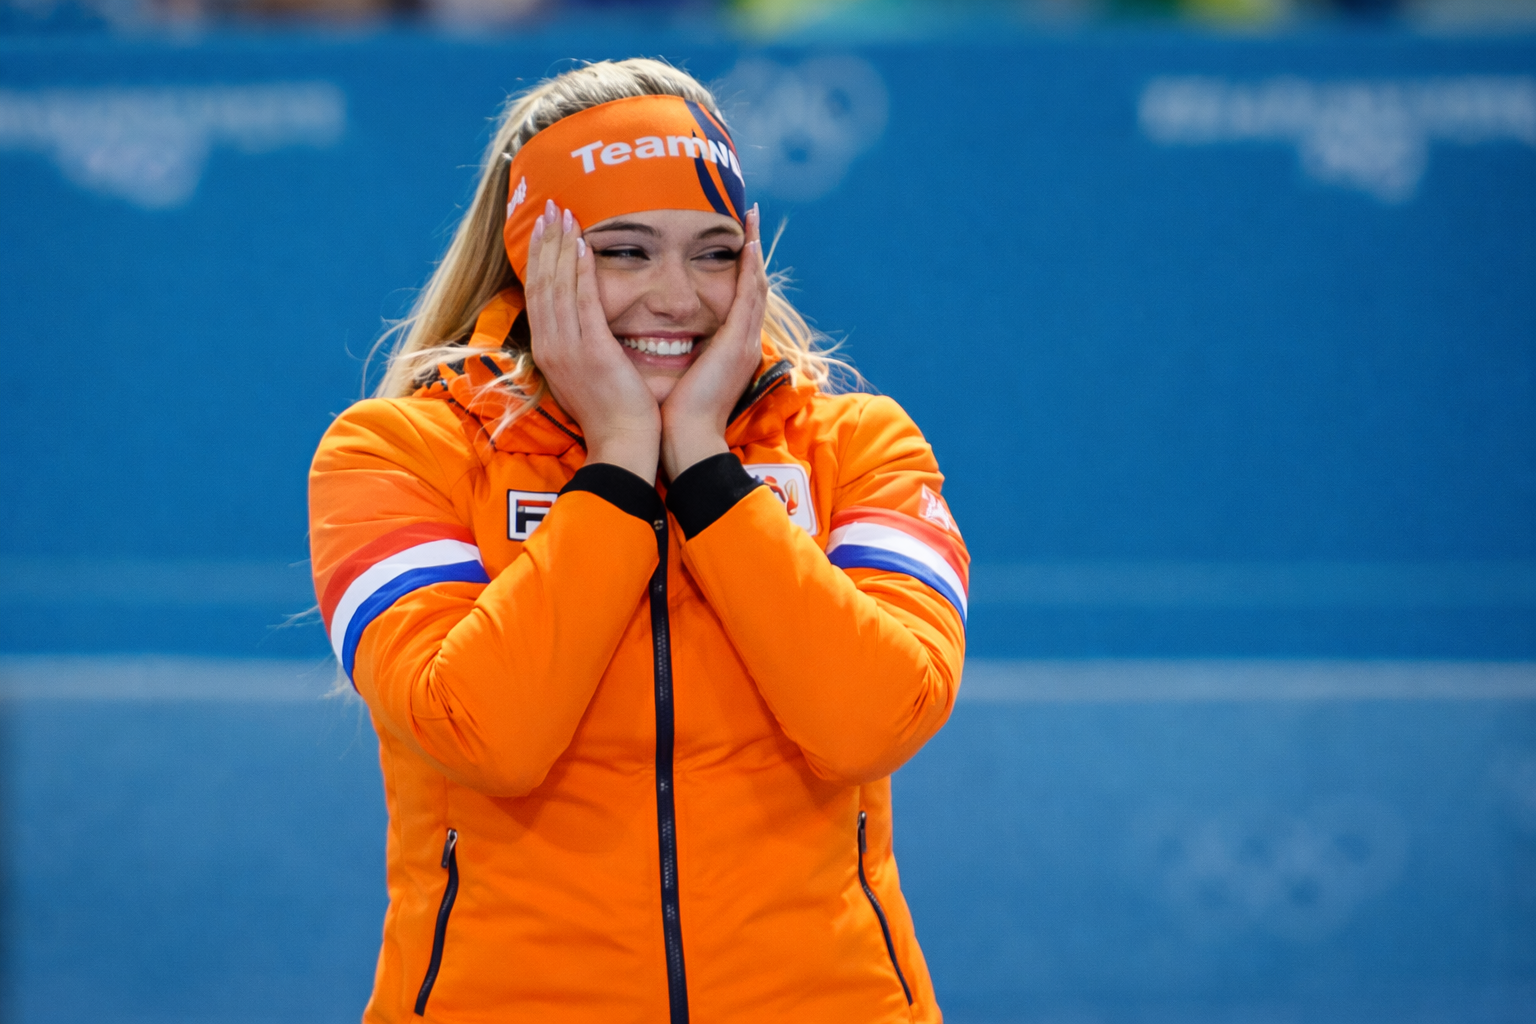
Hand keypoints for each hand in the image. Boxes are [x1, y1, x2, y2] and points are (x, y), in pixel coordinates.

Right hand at [526, 200, 660, 480]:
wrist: (622, 443)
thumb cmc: (613, 412)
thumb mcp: (587, 374)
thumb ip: (581, 345)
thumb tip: (583, 323)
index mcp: (548, 352)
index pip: (539, 295)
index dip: (540, 259)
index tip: (546, 230)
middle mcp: (551, 347)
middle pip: (542, 284)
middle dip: (545, 243)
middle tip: (551, 208)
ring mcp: (568, 349)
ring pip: (557, 287)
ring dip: (560, 247)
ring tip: (564, 215)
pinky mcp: (592, 351)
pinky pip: (583, 302)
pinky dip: (580, 271)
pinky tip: (583, 245)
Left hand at [659, 204, 767, 479]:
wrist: (686, 441)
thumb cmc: (675, 415)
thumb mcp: (681, 375)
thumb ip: (679, 352)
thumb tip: (658, 336)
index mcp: (730, 350)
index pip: (739, 300)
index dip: (740, 270)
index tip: (737, 242)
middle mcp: (744, 341)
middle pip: (754, 286)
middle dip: (754, 251)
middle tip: (751, 216)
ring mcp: (745, 341)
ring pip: (756, 284)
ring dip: (755, 249)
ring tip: (752, 218)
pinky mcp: (738, 343)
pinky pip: (748, 296)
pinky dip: (750, 268)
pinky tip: (747, 242)